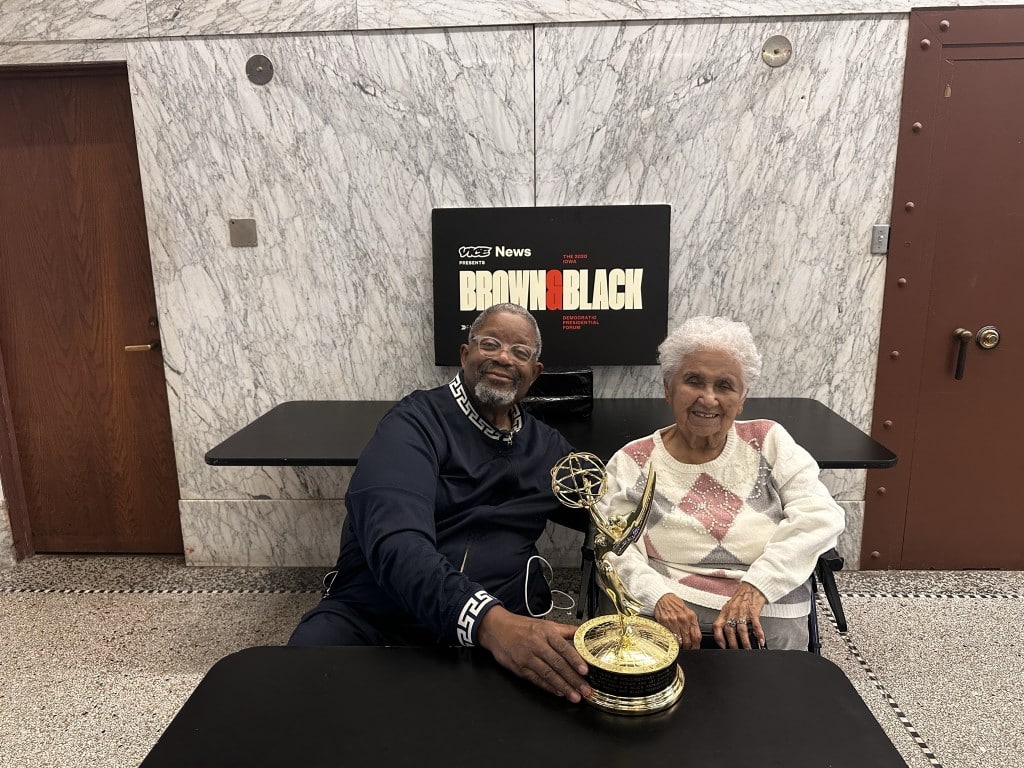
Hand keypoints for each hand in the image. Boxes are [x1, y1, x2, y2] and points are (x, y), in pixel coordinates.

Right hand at [476, 606, 591, 702]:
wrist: (496, 629)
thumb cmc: (522, 627)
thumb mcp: (545, 624)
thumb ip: (566, 630)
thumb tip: (583, 634)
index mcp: (546, 633)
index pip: (563, 648)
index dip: (575, 660)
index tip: (585, 671)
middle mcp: (537, 645)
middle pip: (558, 664)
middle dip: (573, 679)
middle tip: (585, 690)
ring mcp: (527, 658)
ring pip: (548, 674)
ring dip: (563, 687)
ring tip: (574, 696)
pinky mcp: (520, 668)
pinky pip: (536, 680)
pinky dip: (548, 687)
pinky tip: (558, 692)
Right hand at [653, 593, 702, 649]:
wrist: (663, 597)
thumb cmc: (675, 604)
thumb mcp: (688, 612)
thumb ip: (692, 623)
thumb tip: (695, 637)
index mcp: (691, 616)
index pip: (696, 636)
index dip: (696, 645)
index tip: (695, 648)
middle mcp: (683, 619)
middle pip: (688, 641)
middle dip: (688, 647)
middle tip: (686, 649)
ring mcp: (673, 621)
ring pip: (679, 641)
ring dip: (679, 645)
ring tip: (679, 646)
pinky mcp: (664, 623)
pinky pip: (669, 636)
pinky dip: (671, 641)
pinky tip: (671, 640)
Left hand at [713, 582, 766, 648]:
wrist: (753, 587)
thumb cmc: (741, 597)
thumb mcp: (730, 607)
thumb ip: (727, 618)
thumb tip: (725, 632)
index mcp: (725, 612)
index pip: (717, 626)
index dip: (718, 637)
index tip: (722, 646)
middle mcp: (732, 612)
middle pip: (729, 630)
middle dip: (732, 643)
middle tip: (735, 651)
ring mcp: (743, 612)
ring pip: (742, 630)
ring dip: (745, 642)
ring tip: (747, 649)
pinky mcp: (753, 611)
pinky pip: (755, 625)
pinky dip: (758, 634)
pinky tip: (760, 640)